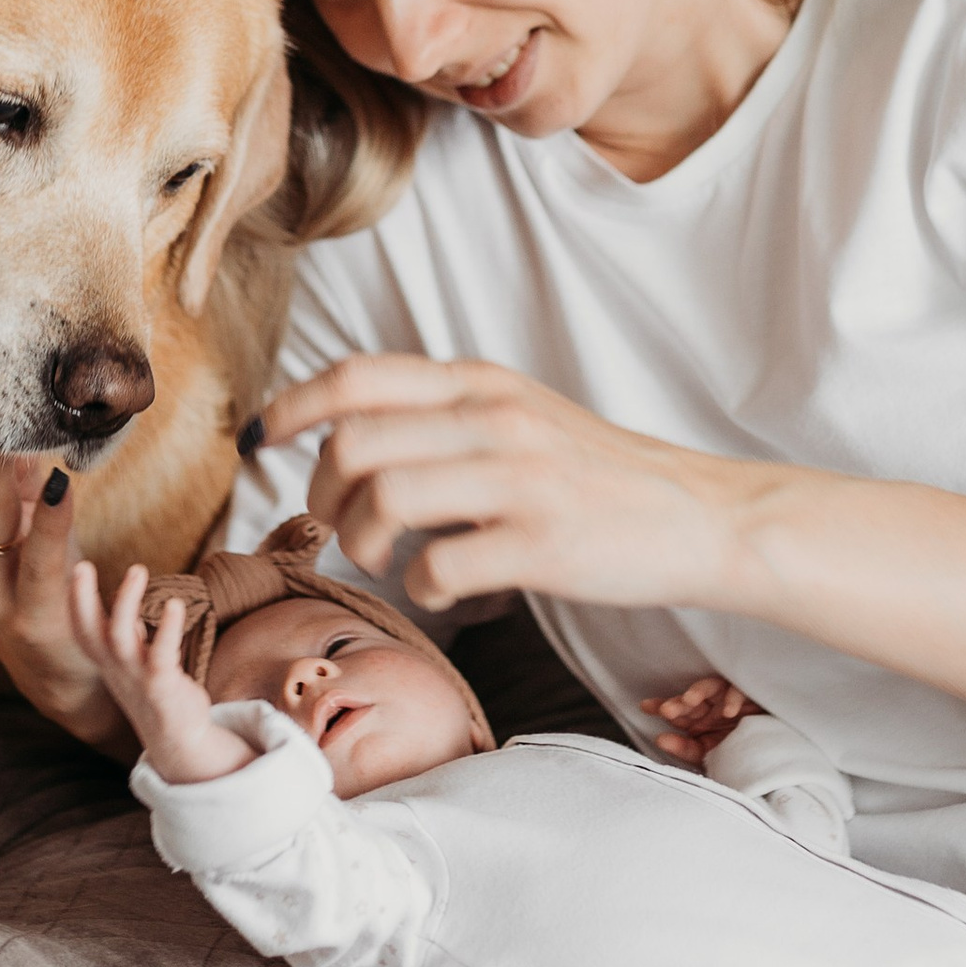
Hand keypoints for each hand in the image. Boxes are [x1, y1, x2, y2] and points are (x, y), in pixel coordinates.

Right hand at [69, 563, 250, 783]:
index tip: (76, 566)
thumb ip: (128, 630)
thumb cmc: (156, 691)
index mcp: (107, 661)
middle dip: (82, 597)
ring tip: (137, 570)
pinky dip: (166, 629)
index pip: (82, 629)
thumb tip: (126, 595)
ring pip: (120, 637)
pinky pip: (161, 656)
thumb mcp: (134, 660)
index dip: (75, 599)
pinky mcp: (162, 688)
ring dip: (126, 602)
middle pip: (90, 631)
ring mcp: (136, 678)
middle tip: (81, 565)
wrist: (179, 740)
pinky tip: (175, 606)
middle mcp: (116, 668)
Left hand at [255, 353, 748, 614]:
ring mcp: (520, 480)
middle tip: (336, 525)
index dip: (292, 408)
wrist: (703, 517)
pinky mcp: (542, 544)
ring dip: (364, 541)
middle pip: (354, 443)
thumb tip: (347, 429)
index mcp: (483, 383)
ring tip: (383, 558)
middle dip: (322, 494)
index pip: (357, 377)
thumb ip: (444, 412)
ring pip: (386, 500)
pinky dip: (421, 588)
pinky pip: (439, 568)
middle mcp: (495, 420)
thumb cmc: (599, 477)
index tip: (262, 438)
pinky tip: (442, 588)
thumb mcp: (520, 415)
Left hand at [644, 674, 760, 765]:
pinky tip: (728, 711)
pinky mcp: (751, 695)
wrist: (774, 754)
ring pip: (711, 686)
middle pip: (691, 699)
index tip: (645, 706)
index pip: (678, 711)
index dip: (662, 706)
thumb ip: (686, 750)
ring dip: (699, 692)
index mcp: (701, 720)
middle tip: (666, 710)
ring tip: (689, 700)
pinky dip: (734, 698)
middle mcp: (713, 706)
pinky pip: (740, 690)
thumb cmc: (741, 752)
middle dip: (678, 703)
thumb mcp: (712, 756)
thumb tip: (659, 739)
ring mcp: (731, 699)